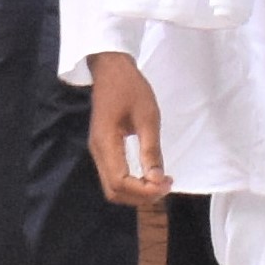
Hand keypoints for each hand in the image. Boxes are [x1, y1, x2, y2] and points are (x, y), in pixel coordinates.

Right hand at [85, 52, 171, 205]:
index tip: (166, 183)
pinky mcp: (102, 148)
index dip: (143, 191)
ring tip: (159, 182)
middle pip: (113, 191)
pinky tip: (147, 174)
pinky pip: (113, 175)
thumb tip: (157, 180)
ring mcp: (98, 150)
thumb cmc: (131, 88)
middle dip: (140, 196)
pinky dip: (131, 182)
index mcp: (106, 143)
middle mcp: (98, 151)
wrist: (111, 68)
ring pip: (112, 186)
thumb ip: (151, 150)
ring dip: (136, 191)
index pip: (120, 183)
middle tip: (165, 185)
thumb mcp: (148, 117)